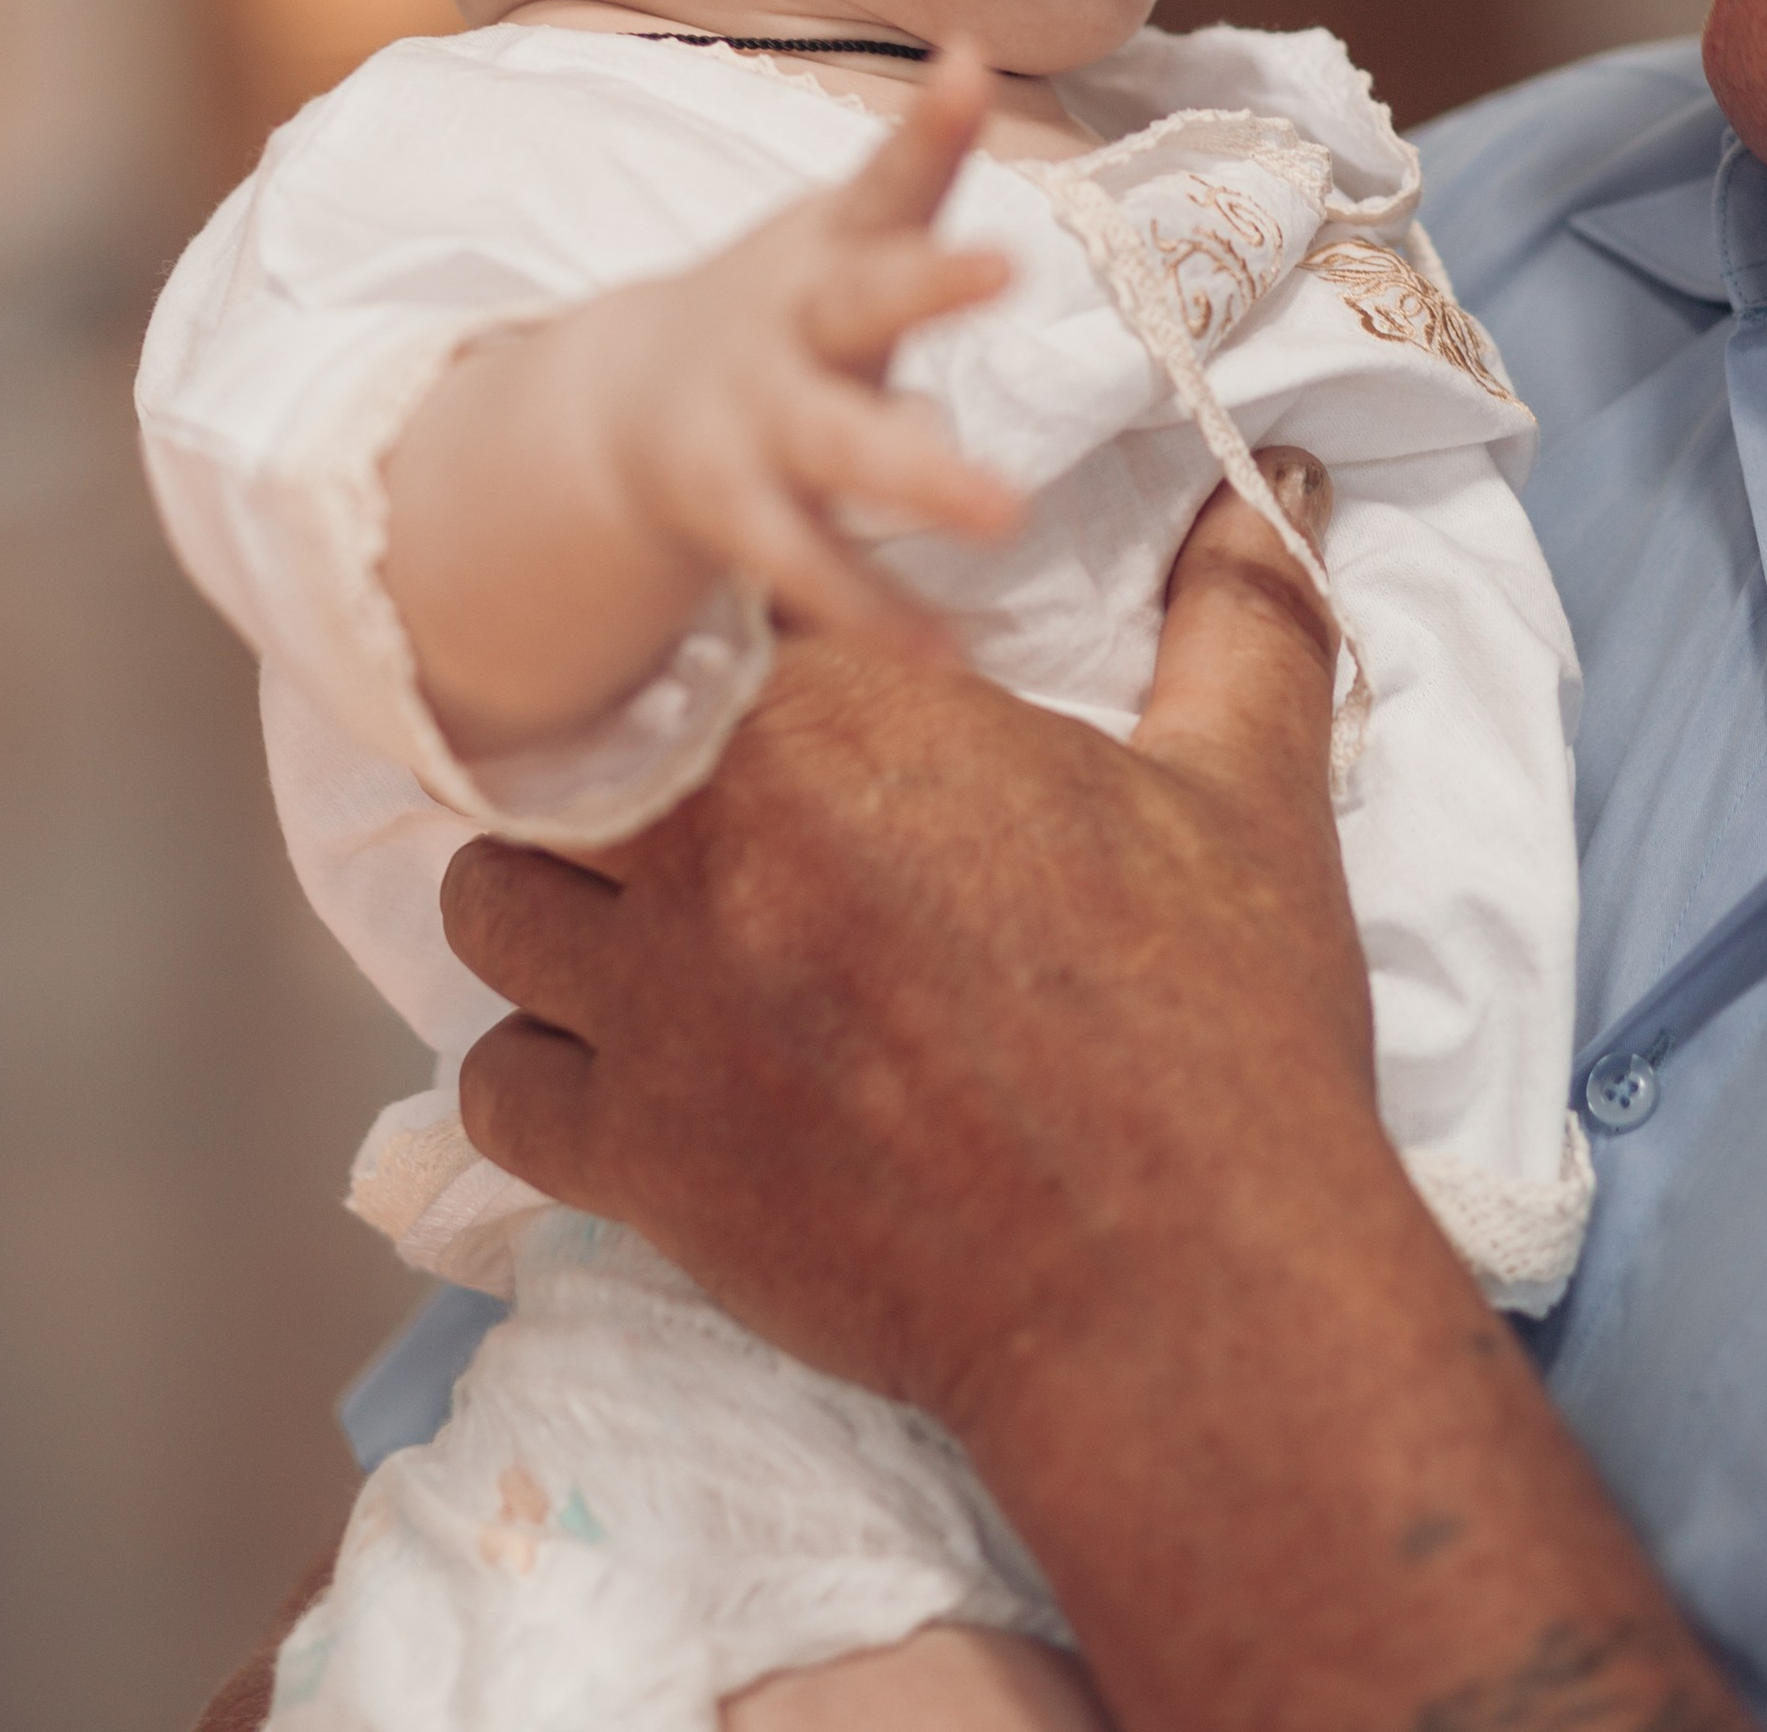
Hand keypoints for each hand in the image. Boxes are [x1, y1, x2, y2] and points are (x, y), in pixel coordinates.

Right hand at [387, 52, 1020, 757]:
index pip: (886, 177)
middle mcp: (791, 325)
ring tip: (1007, 511)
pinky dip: (880, 614)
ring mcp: (759, 421)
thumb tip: (977, 51)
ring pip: (837, 448)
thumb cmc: (786, 301)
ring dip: (917, 476)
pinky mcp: (742, 513)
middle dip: (929, 284)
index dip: (929, 127)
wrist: (631, 402)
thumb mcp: (842, 225)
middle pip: (862, 300)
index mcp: (824, 249)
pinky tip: (951, 653)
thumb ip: (917, 160)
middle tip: (1005, 265)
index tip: (970, 67)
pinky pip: (814, 570)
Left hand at [446, 446, 1367, 1404]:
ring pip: (494, 902)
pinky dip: (539, 1068)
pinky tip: (627, 1068)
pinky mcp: (644, 1160)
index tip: (779, 671)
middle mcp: (722, 840)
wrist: (1184, 1287)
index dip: (730, 635)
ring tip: (643, 923)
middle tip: (696, 803)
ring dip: (552, 901)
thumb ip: (1238, 612)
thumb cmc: (1218, 1030)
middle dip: (615, 761)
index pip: (704, 609)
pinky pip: (499, 1084)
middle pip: (563, 748)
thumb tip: (1273, 480)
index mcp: (853, 718)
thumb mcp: (1245, 788)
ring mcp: (664, 1006)